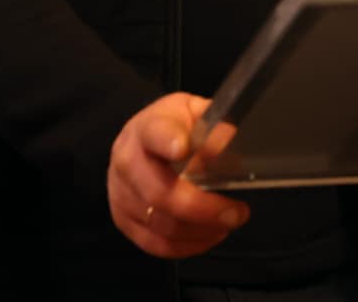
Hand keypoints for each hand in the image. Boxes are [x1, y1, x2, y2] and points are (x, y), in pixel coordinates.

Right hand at [107, 93, 244, 259]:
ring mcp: (120, 194)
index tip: (184, 148)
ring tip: (228, 223)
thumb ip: (212, 123)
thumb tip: (226, 139)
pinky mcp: (122, 220)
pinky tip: (209, 235)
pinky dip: (188, 246)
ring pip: (161, 225)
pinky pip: (156, 244)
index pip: (155, 134)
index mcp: (146, 128)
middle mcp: (126, 161)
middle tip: (237, 213)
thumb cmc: (172, 127)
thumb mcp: (193, 112)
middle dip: (203, 208)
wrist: (139, 140)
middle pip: (160, 193)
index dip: (168, 141)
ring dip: (201, 230)